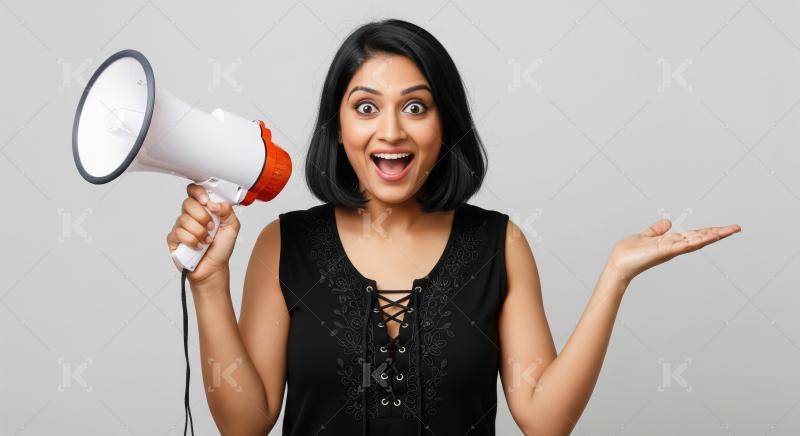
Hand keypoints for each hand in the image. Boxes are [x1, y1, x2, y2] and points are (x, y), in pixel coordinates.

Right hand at [166, 183, 240, 285]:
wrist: (214, 268)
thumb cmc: (221, 248)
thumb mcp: (232, 227)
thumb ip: (227, 211)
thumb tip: (214, 203)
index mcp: (204, 209)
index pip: (194, 191)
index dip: (198, 192)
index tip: (206, 201)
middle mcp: (191, 215)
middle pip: (188, 203)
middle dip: (202, 216)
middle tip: (211, 227)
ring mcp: (181, 226)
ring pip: (184, 219)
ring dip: (200, 232)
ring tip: (207, 240)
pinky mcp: (174, 239)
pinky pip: (179, 233)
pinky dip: (192, 240)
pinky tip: (198, 246)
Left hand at [608, 219, 741, 283]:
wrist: (618, 263)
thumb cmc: (629, 253)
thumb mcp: (646, 236)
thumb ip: (657, 230)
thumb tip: (668, 222)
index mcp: (672, 242)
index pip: (694, 235)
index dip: (709, 231)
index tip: (725, 228)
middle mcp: (675, 246)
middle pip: (701, 238)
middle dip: (718, 233)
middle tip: (737, 228)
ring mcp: (672, 249)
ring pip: (697, 240)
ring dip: (714, 235)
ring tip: (730, 230)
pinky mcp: (666, 251)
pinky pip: (685, 245)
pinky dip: (697, 240)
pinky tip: (710, 236)